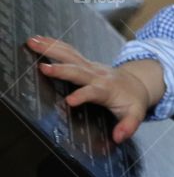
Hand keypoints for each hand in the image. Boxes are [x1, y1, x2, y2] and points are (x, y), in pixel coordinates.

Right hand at [27, 35, 158, 142]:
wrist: (137, 84)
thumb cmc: (133, 101)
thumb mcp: (136, 115)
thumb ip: (128, 126)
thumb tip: (119, 137)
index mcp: (108, 90)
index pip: (94, 92)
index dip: (83, 96)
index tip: (69, 101)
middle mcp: (98, 75)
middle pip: (78, 71)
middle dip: (61, 69)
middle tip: (43, 68)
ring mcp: (90, 67)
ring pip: (70, 56)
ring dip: (51, 49)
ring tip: (33, 42)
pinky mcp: (85, 63)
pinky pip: (68, 52)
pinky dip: (53, 44)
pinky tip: (38, 40)